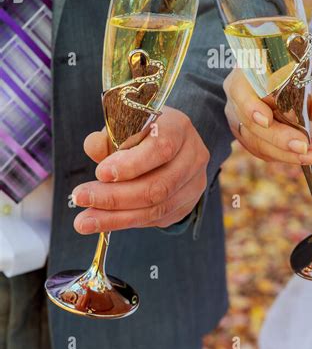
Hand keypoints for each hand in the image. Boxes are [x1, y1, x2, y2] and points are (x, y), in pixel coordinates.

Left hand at [71, 106, 209, 233]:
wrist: (169, 145)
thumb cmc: (142, 132)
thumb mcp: (125, 125)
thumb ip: (108, 137)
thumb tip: (94, 147)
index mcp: (178, 128)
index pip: (161, 148)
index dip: (131, 164)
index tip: (101, 173)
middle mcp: (192, 157)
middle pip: (158, 185)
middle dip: (115, 196)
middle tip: (81, 198)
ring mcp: (193, 184)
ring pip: (155, 208)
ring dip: (116, 217)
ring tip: (84, 220)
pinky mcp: (186, 205)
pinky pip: (155, 219)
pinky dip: (125, 222)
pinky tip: (102, 221)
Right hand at [223, 68, 311, 163]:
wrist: (293, 82)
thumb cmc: (295, 75)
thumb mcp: (304, 77)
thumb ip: (311, 93)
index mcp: (244, 74)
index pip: (240, 91)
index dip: (251, 108)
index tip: (268, 121)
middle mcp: (237, 98)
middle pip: (250, 124)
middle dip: (278, 139)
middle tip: (303, 147)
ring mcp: (239, 120)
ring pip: (257, 143)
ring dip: (286, 154)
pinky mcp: (248, 137)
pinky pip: (264, 152)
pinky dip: (287, 156)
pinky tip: (307, 155)